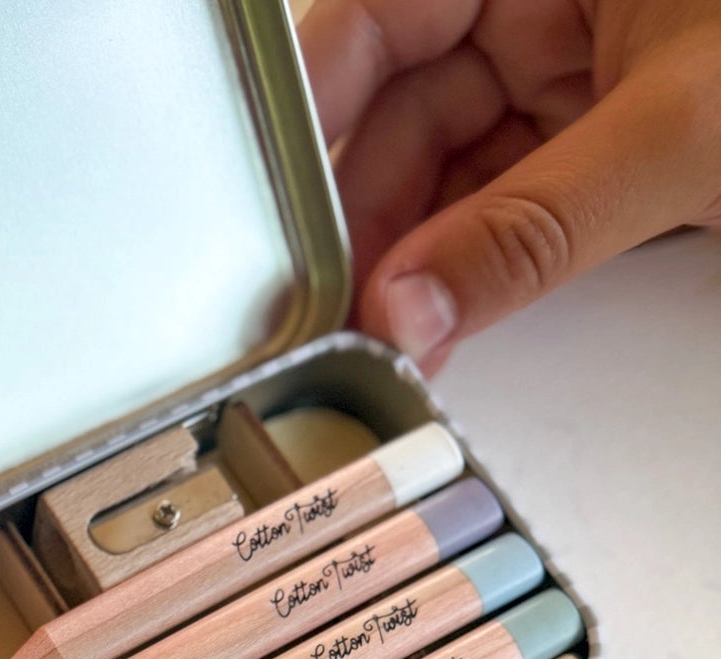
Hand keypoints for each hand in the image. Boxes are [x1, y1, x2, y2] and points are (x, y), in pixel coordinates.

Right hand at [299, 0, 720, 370]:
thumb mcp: (680, 135)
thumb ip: (534, 228)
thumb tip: (410, 309)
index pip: (375, 21)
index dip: (310, 117)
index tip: (265, 217)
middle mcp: (539, 4)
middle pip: (393, 116)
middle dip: (362, 224)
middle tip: (338, 313)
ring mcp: (564, 74)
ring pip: (436, 178)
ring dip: (408, 268)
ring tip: (389, 340)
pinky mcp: (589, 146)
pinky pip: (494, 212)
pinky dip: (461, 276)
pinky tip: (434, 327)